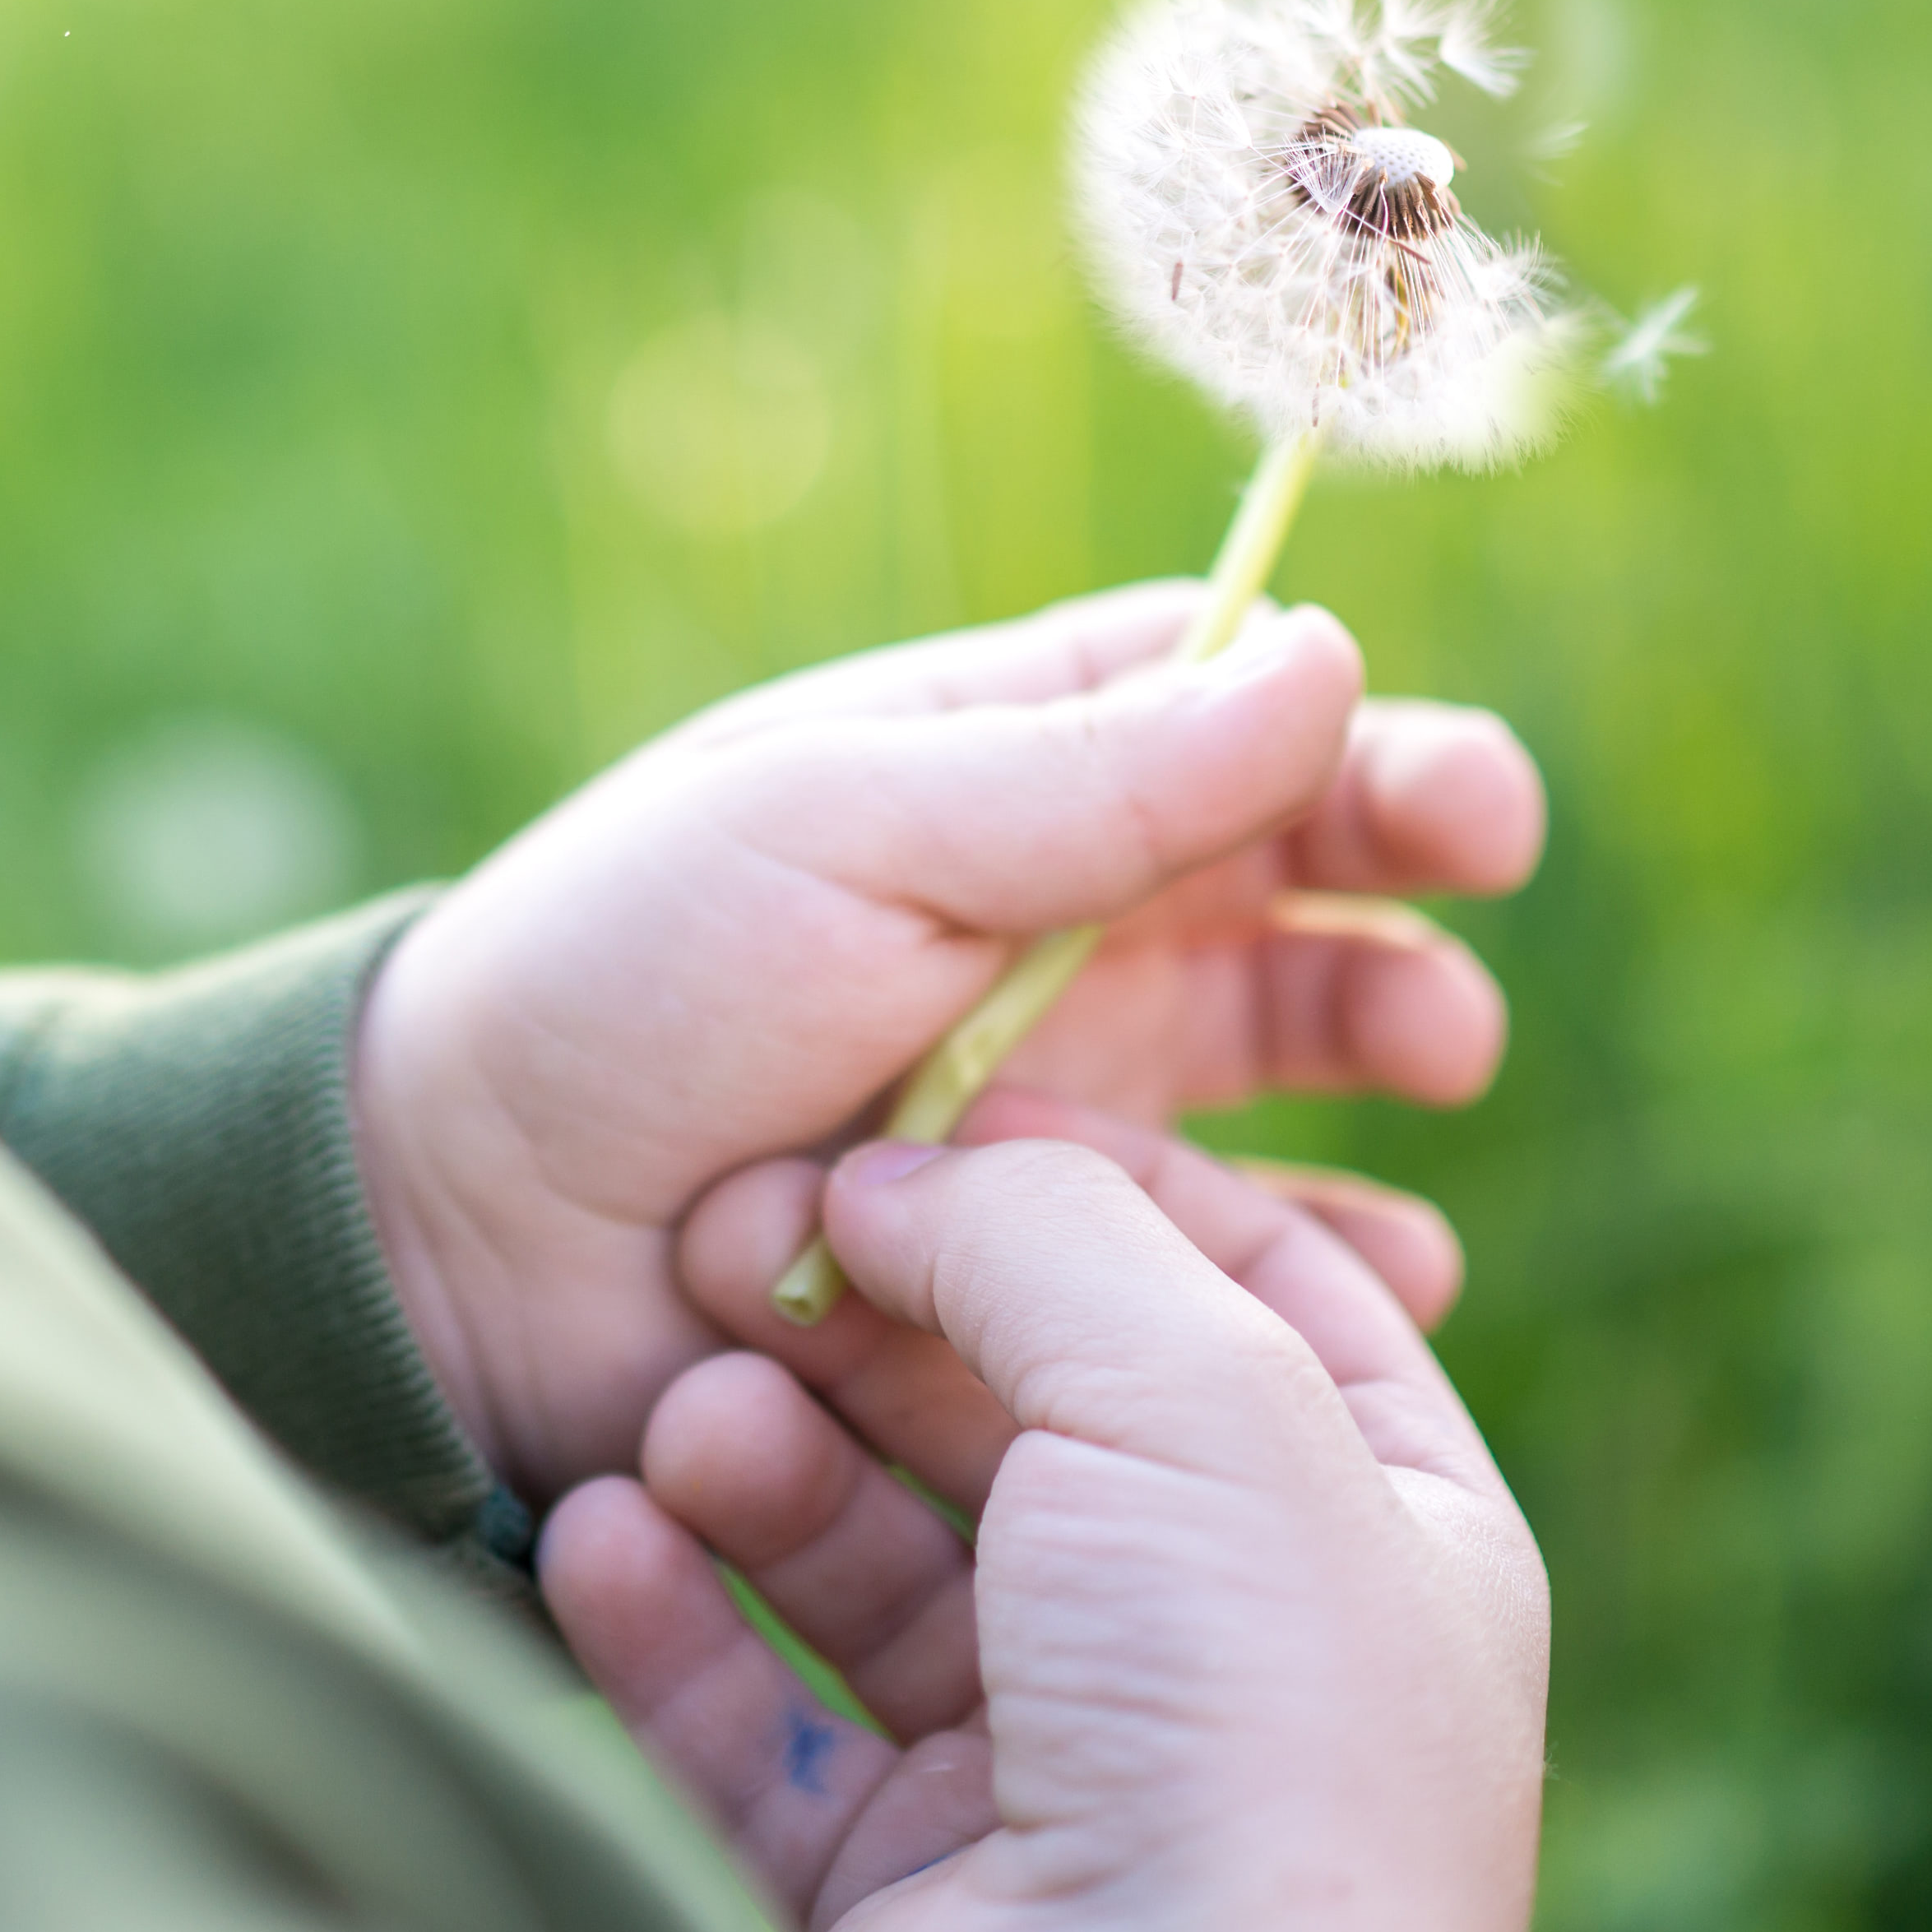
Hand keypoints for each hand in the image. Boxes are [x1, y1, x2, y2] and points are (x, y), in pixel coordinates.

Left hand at [352, 583, 1542, 1501]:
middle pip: (1291, 883)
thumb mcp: (841, 831)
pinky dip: (1308, 1261)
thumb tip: (1330, 655)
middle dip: (1398, 911)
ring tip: (1422, 1086)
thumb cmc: (622, 983)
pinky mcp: (1035, 1261)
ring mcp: (1051, 1095)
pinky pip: (1215, 1254)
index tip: (1469, 808)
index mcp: (994, 772)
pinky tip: (1375, 1276)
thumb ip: (1084, 770)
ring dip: (1373, 1062)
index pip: (1233, 711)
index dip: (1368, 743)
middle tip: (1444, 977)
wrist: (462, 1229)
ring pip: (1283, 1062)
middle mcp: (1048, 922)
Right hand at [541, 1112, 1548, 1931]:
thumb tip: (898, 1180)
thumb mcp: (1200, 1398)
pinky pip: (767, 1729)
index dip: (1090, 1177)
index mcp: (1382, 1529)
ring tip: (678, 1411)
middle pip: (1031, 1412)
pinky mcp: (914, 1901)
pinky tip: (593, 1533)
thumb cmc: (1241, 1736)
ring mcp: (1072, 1782)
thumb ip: (1047, 1236)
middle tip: (728, 1233)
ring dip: (762, 1461)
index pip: (1246, 1283)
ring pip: (883, 1565)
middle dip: (880, 1313)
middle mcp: (1235, 1654)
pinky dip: (673, 1622)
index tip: (924, 1112)